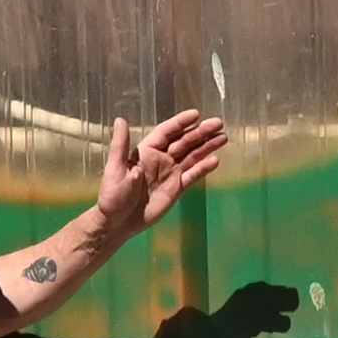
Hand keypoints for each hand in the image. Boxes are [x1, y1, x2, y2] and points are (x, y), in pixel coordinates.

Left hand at [96, 109, 228, 234]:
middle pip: (184, 142)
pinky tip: (215, 160)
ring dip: (207, 146)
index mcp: (146, 151)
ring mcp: (170, 173)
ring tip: (223, 137)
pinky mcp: (177, 188)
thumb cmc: (114, 195)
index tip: (196, 115)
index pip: (166, 132)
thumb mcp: (115, 168)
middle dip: (200, 132)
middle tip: (218, 123)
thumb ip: (121, 145)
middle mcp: (161, 159)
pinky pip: (192, 176)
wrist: (118, 223)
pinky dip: (203, 168)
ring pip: (192, 156)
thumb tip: (120, 120)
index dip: (180, 123)